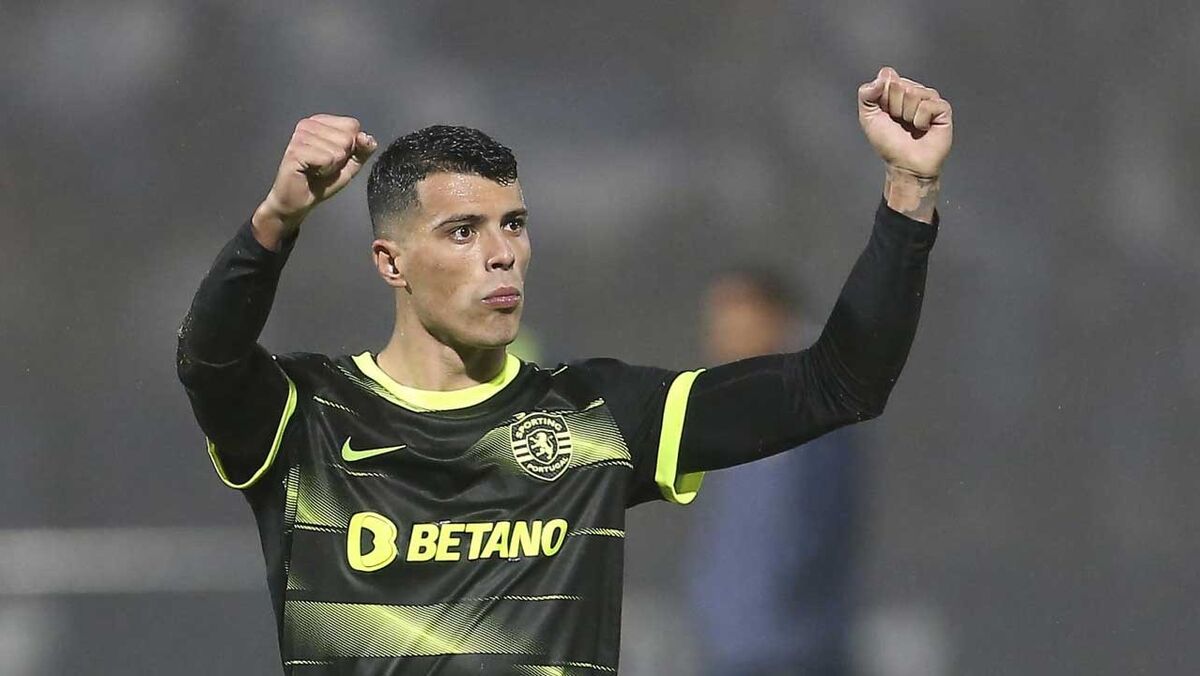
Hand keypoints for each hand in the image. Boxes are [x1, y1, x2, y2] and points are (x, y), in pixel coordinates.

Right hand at [252, 114, 377, 248]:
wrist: (298, 201)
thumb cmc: (320, 182)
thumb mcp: (349, 165)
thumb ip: (362, 150)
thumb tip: (366, 138)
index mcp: (320, 122)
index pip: (352, 125)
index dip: (351, 147)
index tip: (333, 158)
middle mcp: (308, 124)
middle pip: (348, 137)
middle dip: (341, 158)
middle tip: (323, 166)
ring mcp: (300, 136)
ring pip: (338, 150)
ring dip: (332, 167)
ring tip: (316, 170)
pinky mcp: (296, 151)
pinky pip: (327, 159)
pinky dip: (324, 171)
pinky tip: (311, 172)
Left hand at [858, 67, 951, 178]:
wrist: (905, 164)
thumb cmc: (889, 144)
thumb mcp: (868, 118)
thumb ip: (866, 94)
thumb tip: (880, 77)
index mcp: (896, 91)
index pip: (887, 76)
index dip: (882, 98)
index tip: (885, 114)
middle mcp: (913, 91)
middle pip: (899, 84)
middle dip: (894, 107)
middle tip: (899, 122)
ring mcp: (929, 99)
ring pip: (913, 93)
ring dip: (907, 115)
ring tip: (910, 126)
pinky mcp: (943, 108)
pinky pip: (927, 105)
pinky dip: (921, 120)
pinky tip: (923, 128)